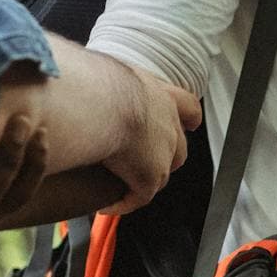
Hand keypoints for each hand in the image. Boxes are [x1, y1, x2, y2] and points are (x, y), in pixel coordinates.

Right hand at [99, 78, 203, 214]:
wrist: (99, 102)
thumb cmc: (97, 81)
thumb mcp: (108, 72)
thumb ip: (107, 79)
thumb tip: (84, 75)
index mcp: (160, 95)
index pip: (187, 105)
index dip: (188, 117)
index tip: (191, 123)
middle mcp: (167, 124)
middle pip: (179, 147)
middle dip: (167, 156)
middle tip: (145, 160)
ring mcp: (162, 154)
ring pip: (161, 175)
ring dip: (142, 181)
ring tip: (122, 185)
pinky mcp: (148, 179)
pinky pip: (137, 197)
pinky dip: (122, 203)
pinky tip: (105, 205)